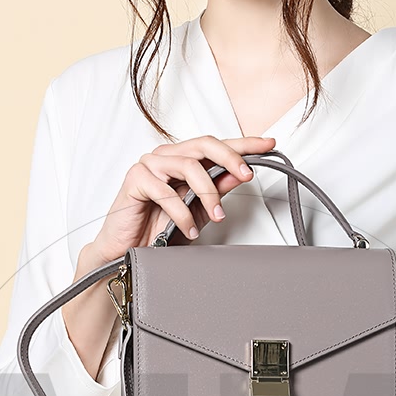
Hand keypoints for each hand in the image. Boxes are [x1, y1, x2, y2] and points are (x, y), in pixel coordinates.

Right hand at [90, 134, 277, 263]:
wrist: (127, 252)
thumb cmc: (158, 230)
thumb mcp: (197, 212)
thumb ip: (216, 191)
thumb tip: (239, 175)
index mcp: (182, 161)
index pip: (215, 146)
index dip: (243, 144)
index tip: (267, 145)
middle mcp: (166, 158)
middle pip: (204, 145)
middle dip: (230, 158)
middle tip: (246, 175)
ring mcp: (149, 165)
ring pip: (188, 165)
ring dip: (207, 193)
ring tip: (215, 217)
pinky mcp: (134, 179)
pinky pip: (165, 190)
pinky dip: (181, 212)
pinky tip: (187, 227)